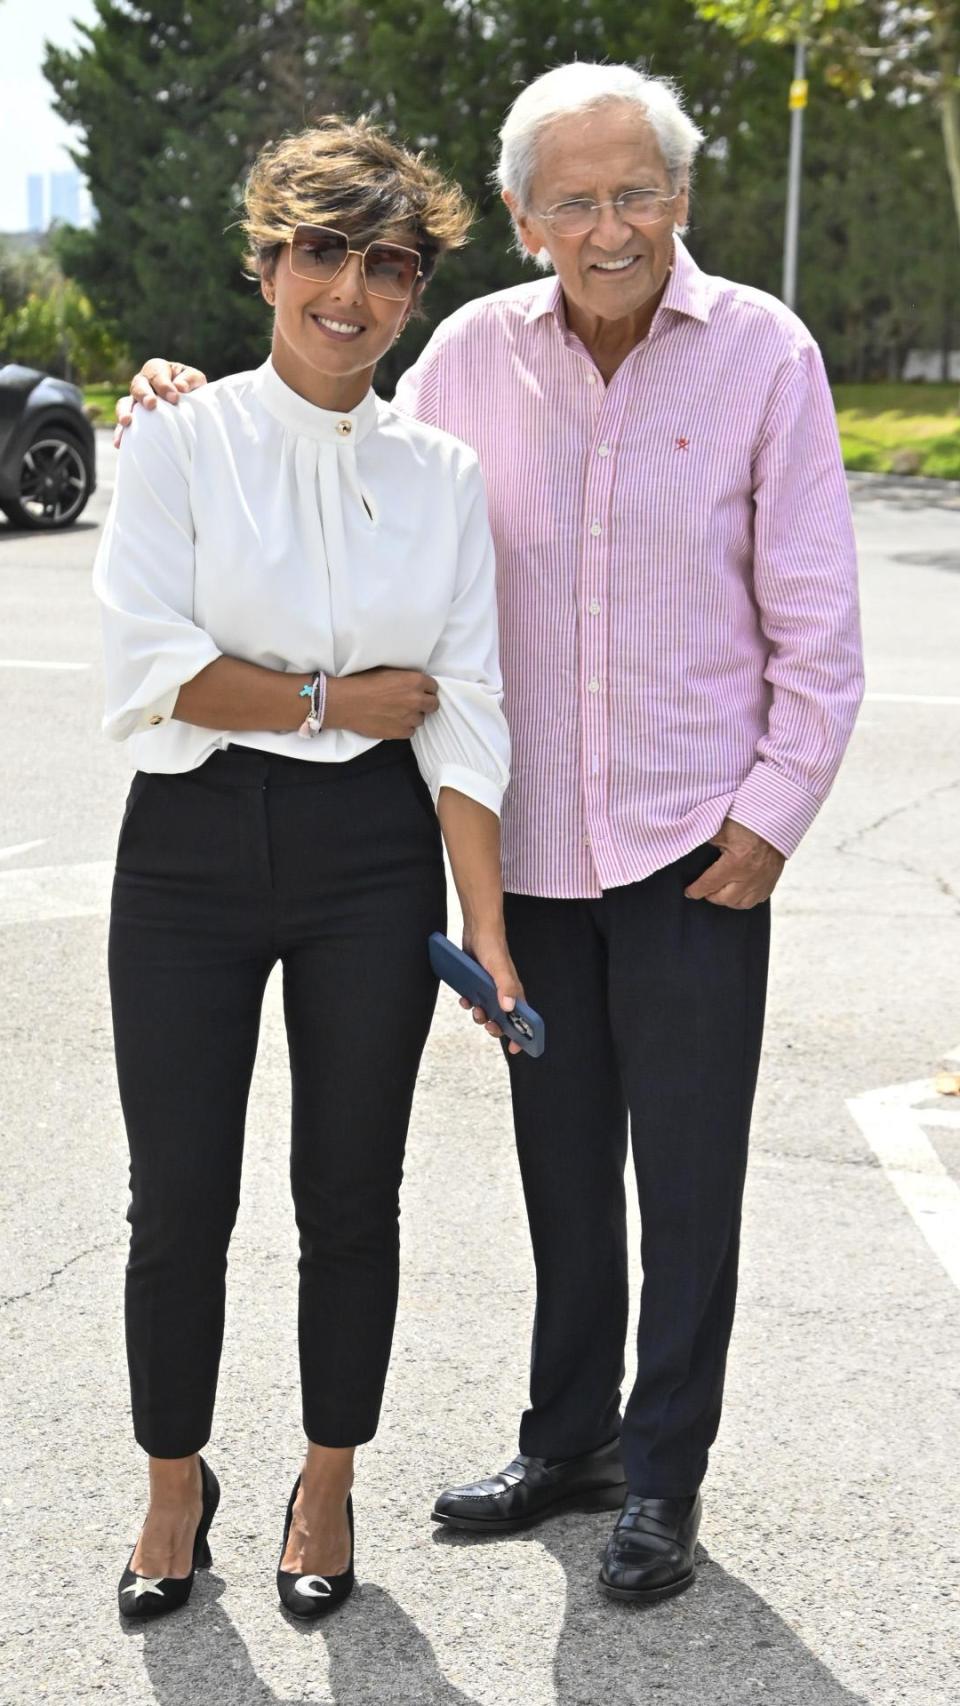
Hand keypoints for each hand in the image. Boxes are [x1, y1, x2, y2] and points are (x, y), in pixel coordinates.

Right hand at [113, 359, 207, 445]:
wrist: (190, 405)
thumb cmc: (191, 389)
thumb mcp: (196, 380)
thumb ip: (190, 379)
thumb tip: (180, 387)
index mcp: (157, 370)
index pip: (156, 374)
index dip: (164, 385)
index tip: (175, 398)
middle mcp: (143, 383)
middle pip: (137, 385)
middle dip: (144, 395)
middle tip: (151, 405)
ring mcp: (136, 401)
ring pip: (125, 403)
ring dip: (124, 411)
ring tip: (127, 422)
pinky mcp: (134, 419)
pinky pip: (123, 425)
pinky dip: (120, 433)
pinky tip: (119, 444)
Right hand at [324, 668, 439, 739]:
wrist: (346, 702)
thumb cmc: (362, 683)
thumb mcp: (387, 671)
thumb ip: (405, 678)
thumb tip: (413, 683)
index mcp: (414, 681)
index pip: (433, 687)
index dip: (426, 689)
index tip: (420, 691)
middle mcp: (416, 700)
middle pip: (433, 705)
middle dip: (425, 704)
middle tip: (412, 703)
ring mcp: (409, 718)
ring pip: (421, 719)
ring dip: (413, 716)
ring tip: (398, 713)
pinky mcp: (401, 732)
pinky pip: (410, 731)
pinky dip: (404, 727)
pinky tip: (392, 721)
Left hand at [459, 927, 525, 1055]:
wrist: (478, 929)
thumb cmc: (494, 947)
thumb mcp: (499, 969)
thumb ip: (506, 987)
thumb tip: (509, 1009)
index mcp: (515, 993)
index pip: (524, 1019)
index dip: (522, 1036)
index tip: (515, 1048)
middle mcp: (505, 993)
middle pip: (504, 1020)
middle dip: (496, 1027)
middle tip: (488, 1025)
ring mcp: (491, 989)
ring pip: (488, 1012)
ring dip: (481, 1016)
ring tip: (474, 1009)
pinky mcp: (479, 983)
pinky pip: (476, 1000)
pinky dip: (470, 1004)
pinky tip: (465, 998)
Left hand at [684, 818, 784, 908]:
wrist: (776, 816)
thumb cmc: (747, 819)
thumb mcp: (721, 827)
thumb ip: (703, 838)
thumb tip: (685, 845)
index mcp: (735, 862)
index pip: (709, 884)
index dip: (696, 890)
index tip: (689, 892)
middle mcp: (750, 876)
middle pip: (725, 899)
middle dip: (711, 896)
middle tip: (705, 889)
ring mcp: (763, 880)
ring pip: (742, 903)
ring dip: (728, 900)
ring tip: (721, 892)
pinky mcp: (772, 879)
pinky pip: (758, 899)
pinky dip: (746, 899)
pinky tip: (739, 892)